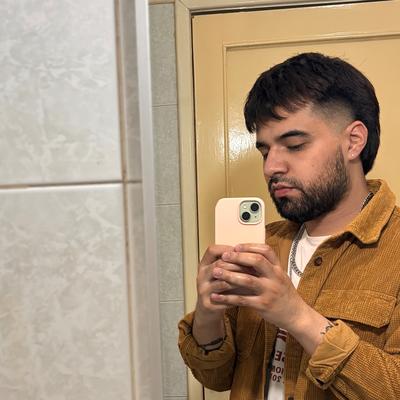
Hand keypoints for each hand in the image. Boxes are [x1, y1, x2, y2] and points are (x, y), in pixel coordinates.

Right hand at [193, 244, 255, 344]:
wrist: (210, 308)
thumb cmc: (222, 287)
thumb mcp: (225, 272)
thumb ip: (234, 263)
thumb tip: (256, 254)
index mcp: (205, 264)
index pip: (212, 250)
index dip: (227, 249)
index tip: (242, 253)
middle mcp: (201, 275)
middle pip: (219, 265)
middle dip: (238, 265)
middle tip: (253, 268)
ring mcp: (203, 290)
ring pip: (222, 282)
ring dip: (239, 281)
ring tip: (252, 281)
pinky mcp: (207, 303)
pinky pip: (224, 299)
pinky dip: (236, 296)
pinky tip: (247, 295)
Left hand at [209, 243, 331, 354]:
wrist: (296, 316)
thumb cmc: (284, 294)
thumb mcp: (280, 276)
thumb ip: (266, 267)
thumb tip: (246, 254)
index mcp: (278, 269)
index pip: (266, 251)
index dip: (250, 246)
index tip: (236, 246)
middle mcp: (275, 278)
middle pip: (256, 261)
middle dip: (238, 257)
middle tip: (224, 256)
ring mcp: (269, 292)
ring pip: (247, 280)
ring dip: (229, 275)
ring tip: (215, 272)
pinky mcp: (263, 305)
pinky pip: (242, 300)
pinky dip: (228, 297)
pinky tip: (216, 296)